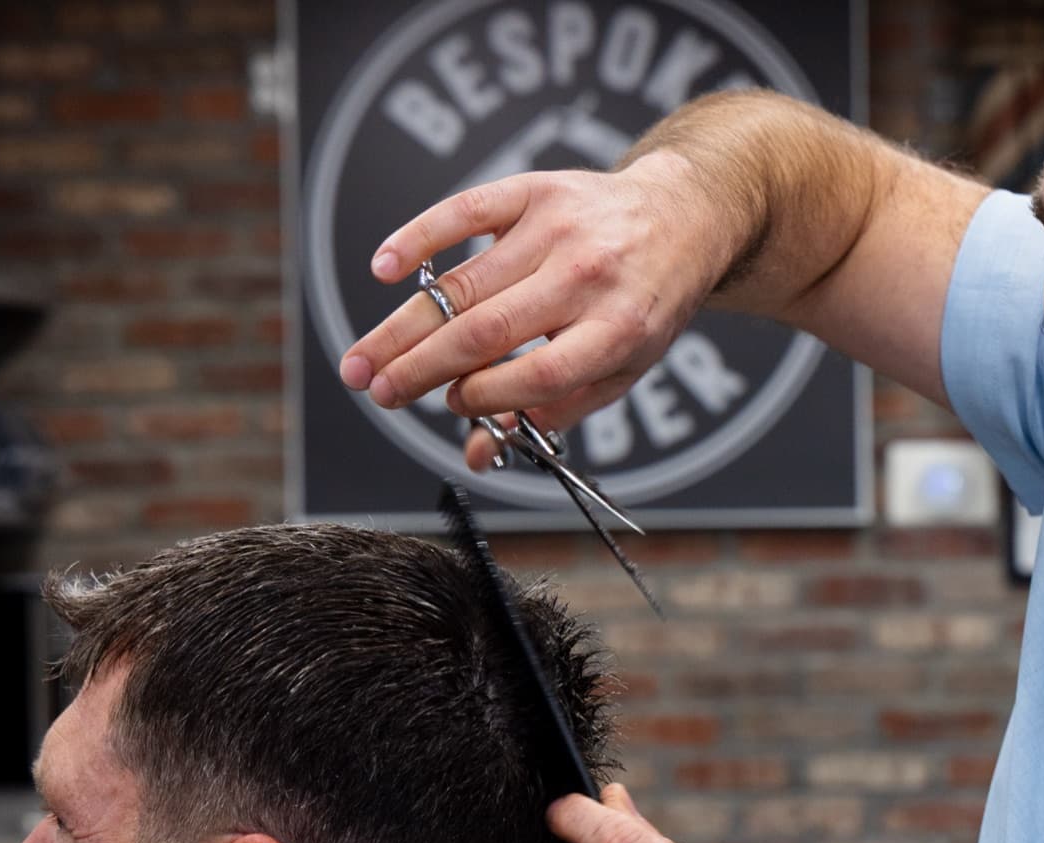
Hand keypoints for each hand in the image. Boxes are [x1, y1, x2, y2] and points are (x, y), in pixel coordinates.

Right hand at [339, 154, 731, 468]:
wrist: (681, 217)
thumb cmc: (642, 306)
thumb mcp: (621, 369)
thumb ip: (551, 410)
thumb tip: (476, 451)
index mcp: (617, 329)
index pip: (541, 371)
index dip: (488, 395)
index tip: (452, 406)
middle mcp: (586, 277)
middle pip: (487, 330)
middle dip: (420, 368)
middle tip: (376, 392)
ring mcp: (557, 229)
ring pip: (463, 283)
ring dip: (403, 327)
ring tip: (363, 361)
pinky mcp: (534, 191)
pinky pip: (465, 212)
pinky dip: (419, 239)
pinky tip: (384, 269)